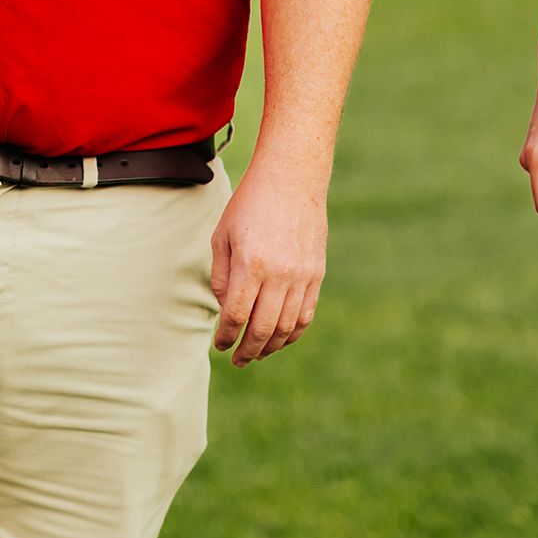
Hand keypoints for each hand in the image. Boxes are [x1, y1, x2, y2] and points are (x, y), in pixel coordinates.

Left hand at [209, 163, 327, 366]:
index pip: (237, 315)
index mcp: (251, 264)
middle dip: (247, 351)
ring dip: (270, 346)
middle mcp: (279, 274)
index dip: (226, 336)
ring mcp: (302, 276)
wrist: (291, 178)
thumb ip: (222, 276)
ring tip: (256, 353)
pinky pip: (306, 315)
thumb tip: (227, 310)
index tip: (219, 344)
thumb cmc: (250, 204)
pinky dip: (292, 333)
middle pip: (262, 329)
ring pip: (286, 327)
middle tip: (237, 360)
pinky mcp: (317, 274)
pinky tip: (279, 338)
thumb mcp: (223, 235)